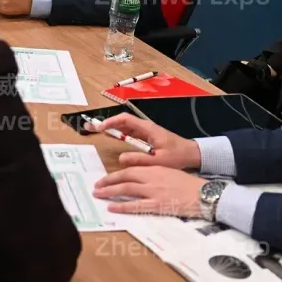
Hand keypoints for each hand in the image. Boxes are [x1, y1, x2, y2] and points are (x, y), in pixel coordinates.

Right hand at [86, 112, 201, 169]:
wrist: (191, 154)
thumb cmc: (177, 156)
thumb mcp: (159, 161)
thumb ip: (140, 159)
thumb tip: (120, 157)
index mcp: (148, 129)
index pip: (126, 120)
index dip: (112, 122)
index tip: (100, 128)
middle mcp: (145, 127)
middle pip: (121, 121)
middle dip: (105, 123)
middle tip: (89, 126)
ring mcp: (145, 132)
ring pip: (124, 126)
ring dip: (110, 127)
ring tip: (94, 130)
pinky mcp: (146, 138)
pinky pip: (128, 133)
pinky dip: (117, 133)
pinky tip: (108, 136)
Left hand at [93, 166, 206, 217]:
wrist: (203, 194)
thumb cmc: (189, 184)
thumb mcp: (170, 173)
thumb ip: (154, 174)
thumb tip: (139, 180)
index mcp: (155, 168)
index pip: (130, 170)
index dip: (115, 175)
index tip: (105, 179)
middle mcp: (151, 178)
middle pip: (125, 178)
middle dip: (108, 182)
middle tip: (96, 186)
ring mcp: (153, 191)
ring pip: (127, 190)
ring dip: (110, 192)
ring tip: (99, 195)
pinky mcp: (157, 205)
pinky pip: (136, 206)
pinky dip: (122, 206)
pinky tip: (112, 207)